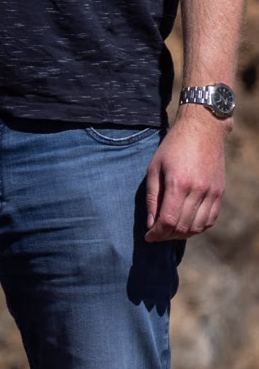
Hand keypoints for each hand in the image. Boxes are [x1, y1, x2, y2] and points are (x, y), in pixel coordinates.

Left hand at [143, 108, 228, 240]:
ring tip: (169, 232)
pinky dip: (198, 227)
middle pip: (183, 226)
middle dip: (167, 236)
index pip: (168, 220)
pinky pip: (210, 219)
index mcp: (178, 183)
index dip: (157, 233)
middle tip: (156, 235)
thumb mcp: (154, 168)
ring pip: (198, 226)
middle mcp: (198, 191)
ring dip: (182, 234)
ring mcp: (212, 193)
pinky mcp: (220, 193)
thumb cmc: (172, 147)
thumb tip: (151, 223)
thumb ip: (152, 197)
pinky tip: (186, 225)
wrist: (202, 131)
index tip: (148, 237)